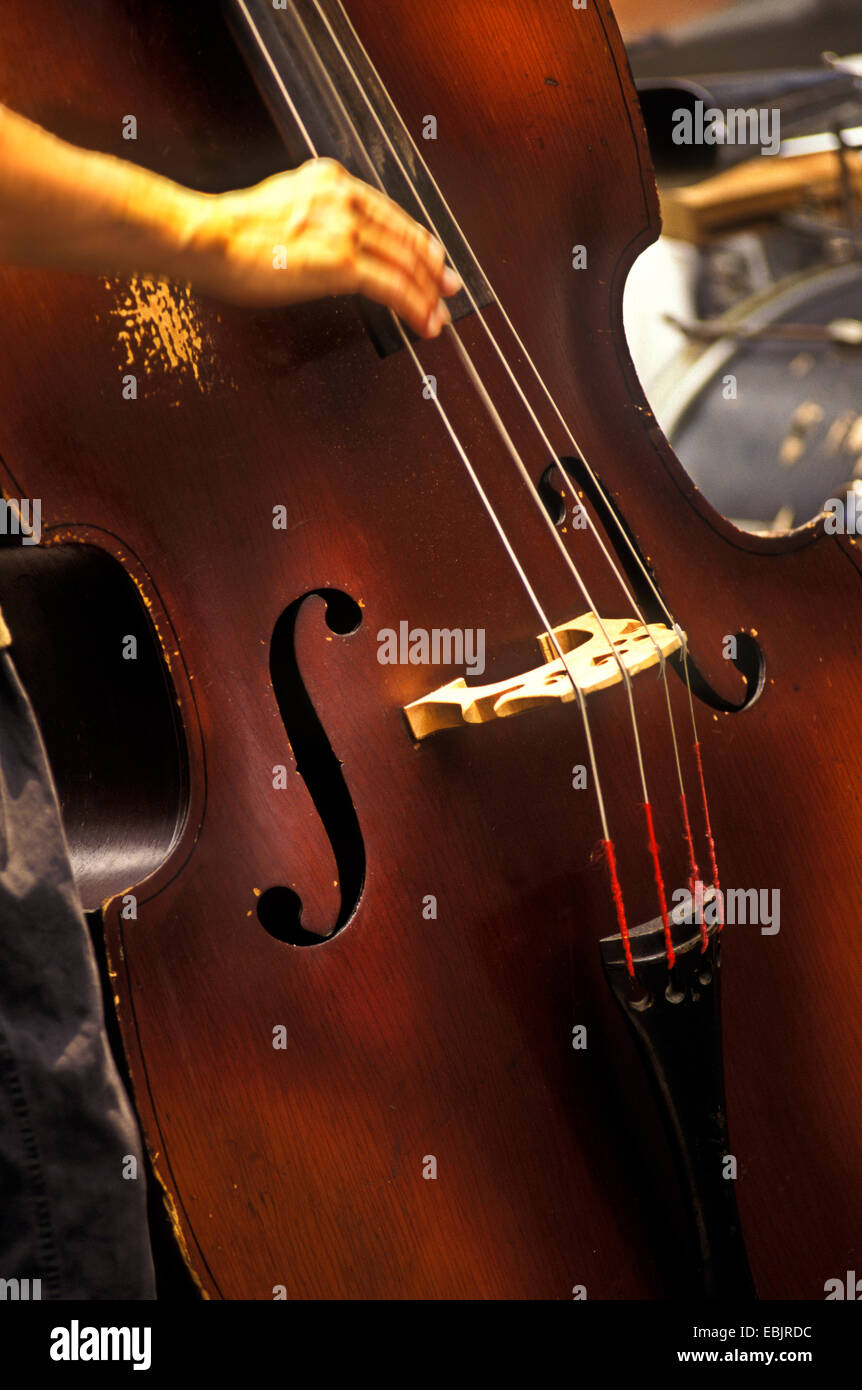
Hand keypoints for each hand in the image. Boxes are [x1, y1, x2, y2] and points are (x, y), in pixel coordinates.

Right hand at [177, 157, 461, 336]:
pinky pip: (393, 287)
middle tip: (449, 289)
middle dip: (434, 268)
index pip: (390, 212)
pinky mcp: (342, 262)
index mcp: (331, 181)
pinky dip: (415, 306)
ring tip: (439, 315)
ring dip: (428, 294)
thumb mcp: (282, 207)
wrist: (207, 238)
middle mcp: (344, 198)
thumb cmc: (230, 233)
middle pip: (406, 236)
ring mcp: (345, 229)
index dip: (418, 240)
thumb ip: (314, 215)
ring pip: (405, 263)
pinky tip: (424, 321)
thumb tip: (329, 245)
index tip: (432, 259)